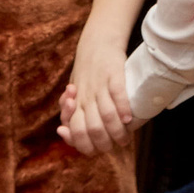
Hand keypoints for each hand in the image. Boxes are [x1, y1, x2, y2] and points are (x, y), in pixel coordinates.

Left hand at [56, 42, 133, 156]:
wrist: (97, 42)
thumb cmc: (86, 73)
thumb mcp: (74, 92)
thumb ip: (70, 114)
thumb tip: (64, 132)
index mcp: (75, 103)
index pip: (75, 131)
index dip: (86, 146)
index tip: (97, 150)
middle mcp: (84, 96)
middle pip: (91, 128)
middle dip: (104, 143)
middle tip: (115, 146)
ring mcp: (99, 85)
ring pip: (106, 115)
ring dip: (117, 131)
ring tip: (125, 138)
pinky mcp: (113, 73)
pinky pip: (118, 93)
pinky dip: (124, 108)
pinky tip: (129, 118)